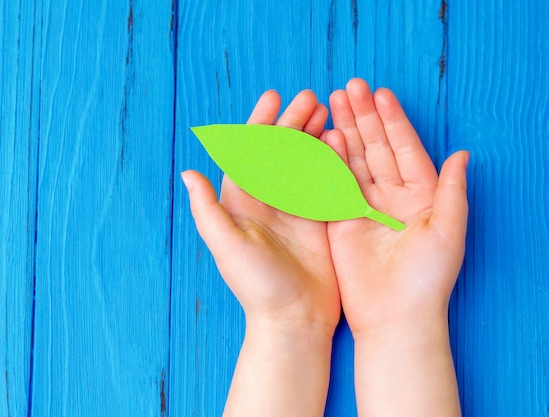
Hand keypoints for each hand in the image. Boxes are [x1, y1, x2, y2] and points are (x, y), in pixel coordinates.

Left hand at [182, 90, 339, 334]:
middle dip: (292, 123)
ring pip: (303, 162)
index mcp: (242, 203)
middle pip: (279, 152)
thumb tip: (188, 173)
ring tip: (326, 112)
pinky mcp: (318, 220)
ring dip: (313, 136)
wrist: (294, 319)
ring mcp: (295, 209)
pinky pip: (325, 182)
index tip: (273, 98)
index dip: (260, 124)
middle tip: (310, 97)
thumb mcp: (227, 246)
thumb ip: (207, 210)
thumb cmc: (257, 286)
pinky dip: (331, 161)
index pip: (250, 153)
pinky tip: (340, 142)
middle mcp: (267, 201)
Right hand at [327, 78, 468, 334]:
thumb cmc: (427, 278)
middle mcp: (391, 197)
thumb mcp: (448, 230)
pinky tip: (325, 138)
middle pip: (376, 148)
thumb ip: (453, 190)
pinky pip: (334, 185)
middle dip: (364, 117)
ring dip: (346, 131)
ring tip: (333, 102)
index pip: (405, 148)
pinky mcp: (340, 220)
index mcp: (420, 196)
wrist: (393, 316)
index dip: (393, 120)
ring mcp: (363, 207)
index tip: (381, 93)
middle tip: (350, 87)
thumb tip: (462, 153)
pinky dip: (329, 162)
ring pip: (354, 161)